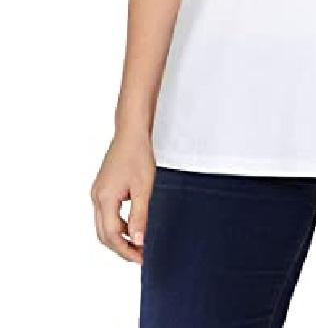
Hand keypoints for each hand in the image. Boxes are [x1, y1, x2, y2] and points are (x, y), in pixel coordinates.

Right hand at [90, 129, 154, 263]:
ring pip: (104, 225)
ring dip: (120, 237)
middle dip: (121, 248)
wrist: (130, 134)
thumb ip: (140, 216)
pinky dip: (118, 224)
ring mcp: (97, 193)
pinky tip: (133, 225)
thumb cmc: (138, 156)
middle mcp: (96, 198)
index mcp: (104, 199)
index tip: (141, 258)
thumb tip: (139, 241)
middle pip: (104, 234)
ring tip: (139, 243)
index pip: (113, 236)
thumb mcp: (143, 188)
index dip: (127, 250)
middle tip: (139, 256)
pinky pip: (106, 214)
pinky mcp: (102, 188)